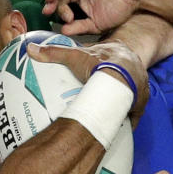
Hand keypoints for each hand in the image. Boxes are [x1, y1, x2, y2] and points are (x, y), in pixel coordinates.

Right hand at [28, 37, 148, 119]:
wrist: (120, 78)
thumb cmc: (98, 65)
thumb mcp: (74, 56)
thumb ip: (54, 53)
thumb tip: (30, 48)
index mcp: (119, 51)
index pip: (114, 56)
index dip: (108, 62)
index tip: (101, 71)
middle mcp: (133, 66)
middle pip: (126, 75)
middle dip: (119, 84)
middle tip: (108, 96)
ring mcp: (140, 83)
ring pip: (133, 92)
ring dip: (125, 100)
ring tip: (114, 112)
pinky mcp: (142, 100)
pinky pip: (136, 110)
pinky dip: (130, 117)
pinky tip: (122, 125)